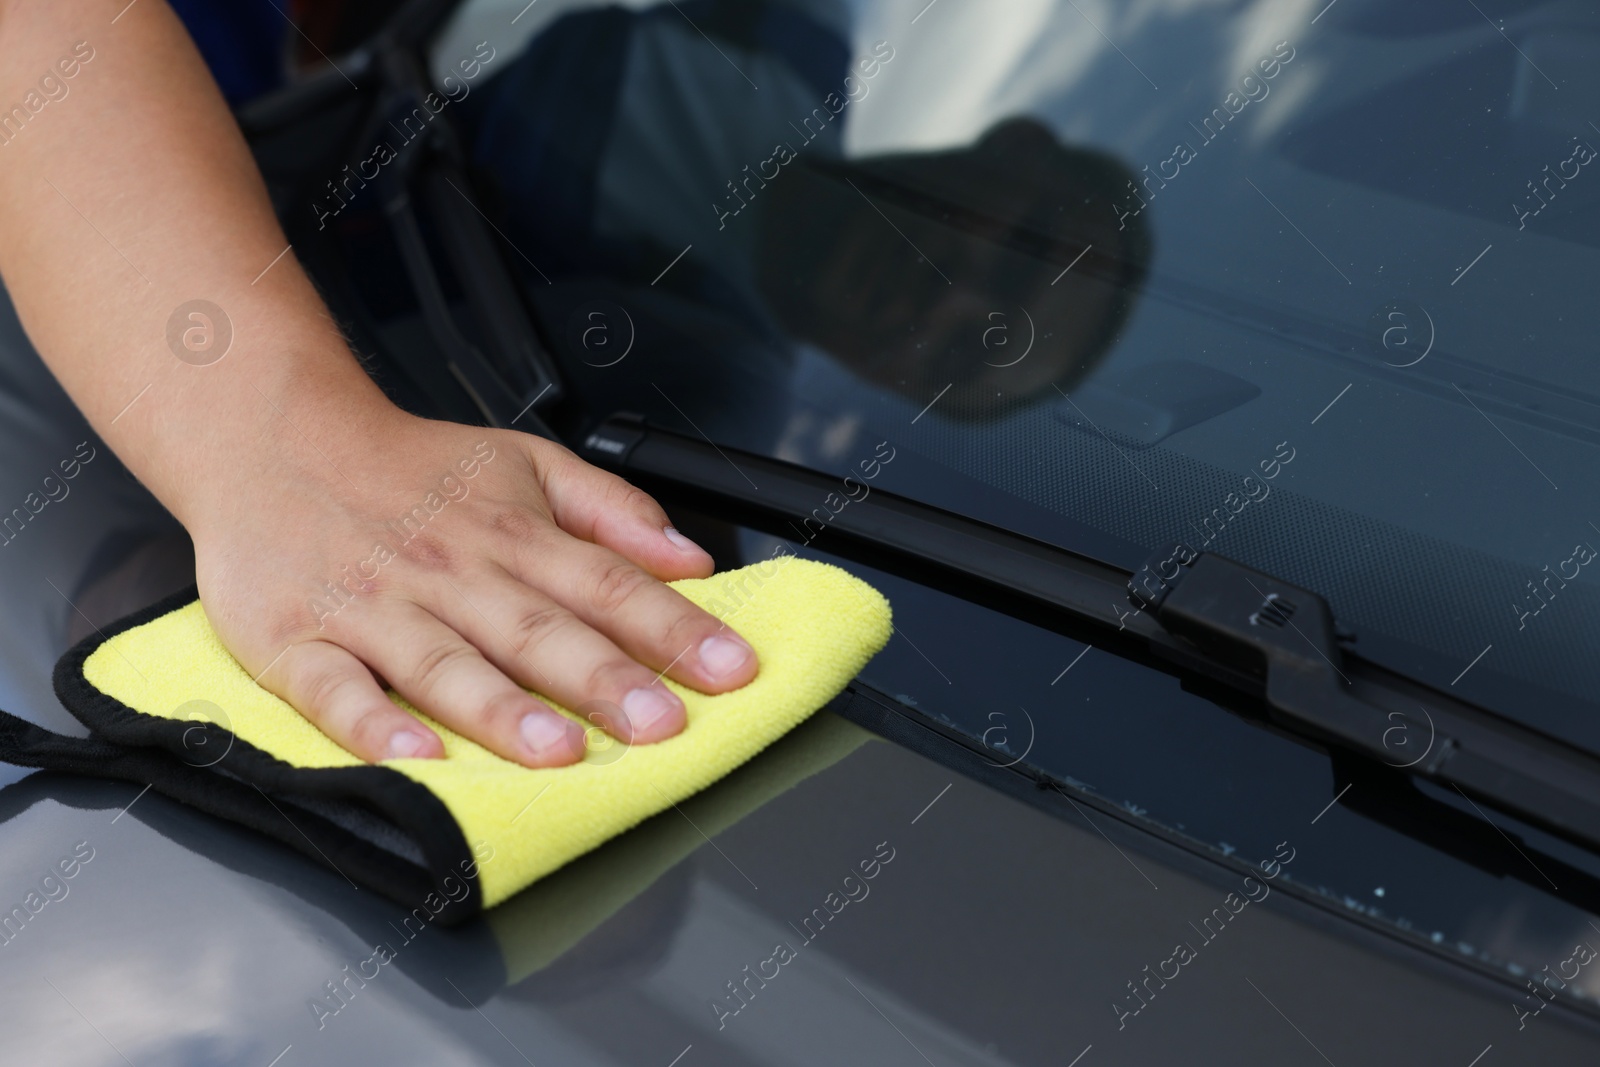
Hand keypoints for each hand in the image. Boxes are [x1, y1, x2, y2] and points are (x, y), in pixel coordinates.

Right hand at [190, 406, 757, 766]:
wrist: (271, 437)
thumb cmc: (407, 466)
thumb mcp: (523, 462)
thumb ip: (611, 510)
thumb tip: (692, 560)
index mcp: (511, 533)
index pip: (608, 584)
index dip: (674, 628)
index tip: (731, 668)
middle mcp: (450, 572)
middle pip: (538, 629)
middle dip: (606, 679)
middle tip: (663, 723)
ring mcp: (373, 608)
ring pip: (445, 663)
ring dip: (504, 708)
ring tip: (559, 748)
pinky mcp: (296, 641)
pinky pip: (335, 690)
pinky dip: (373, 725)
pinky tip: (416, 757)